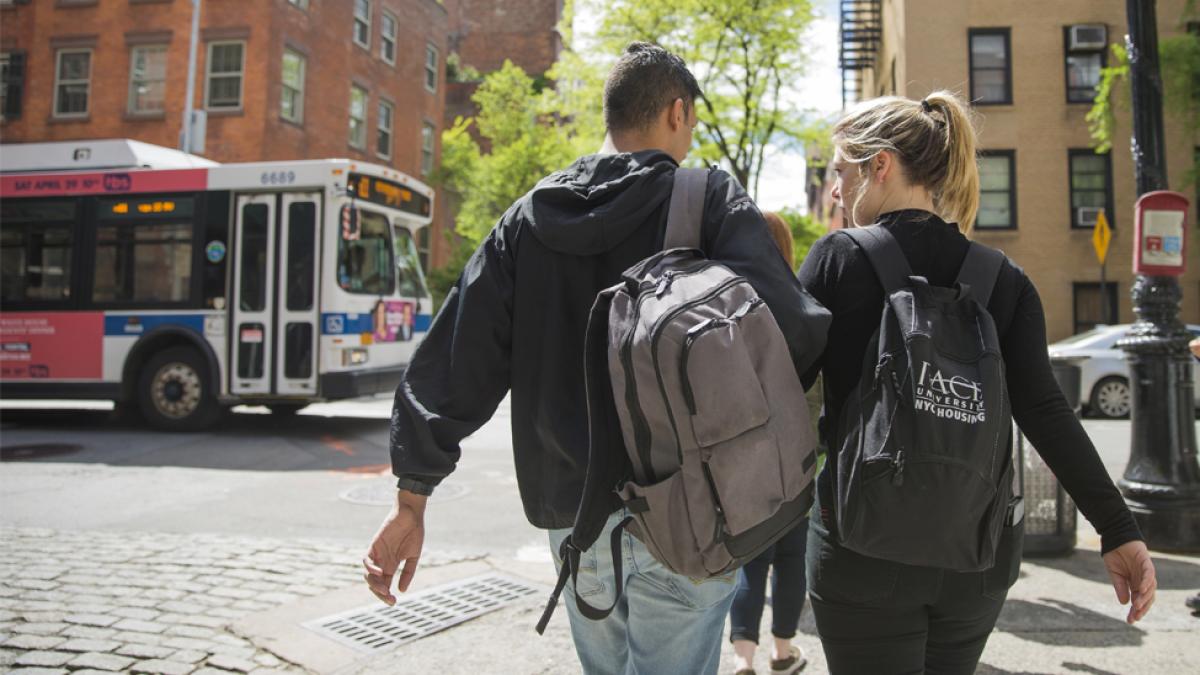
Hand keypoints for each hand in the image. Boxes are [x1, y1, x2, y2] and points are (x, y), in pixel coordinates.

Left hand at [363, 490, 426, 604]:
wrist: (411, 514)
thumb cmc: (414, 532)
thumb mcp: (414, 556)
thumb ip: (408, 572)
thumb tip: (402, 590)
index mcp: (391, 565)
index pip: (384, 585)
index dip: (386, 595)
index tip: (394, 602)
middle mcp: (382, 562)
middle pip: (375, 583)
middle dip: (380, 593)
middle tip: (389, 599)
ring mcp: (377, 554)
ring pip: (368, 574)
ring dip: (374, 584)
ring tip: (384, 590)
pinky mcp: (374, 545)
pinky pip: (366, 560)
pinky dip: (370, 568)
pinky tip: (380, 573)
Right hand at [1102, 540, 1156, 623]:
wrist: (1114, 537)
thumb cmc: (1114, 555)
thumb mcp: (1114, 575)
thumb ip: (1120, 588)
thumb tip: (1124, 603)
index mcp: (1135, 583)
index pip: (1139, 600)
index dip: (1135, 611)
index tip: (1129, 620)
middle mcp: (1143, 579)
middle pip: (1148, 597)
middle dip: (1142, 608)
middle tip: (1134, 617)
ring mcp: (1146, 571)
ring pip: (1150, 587)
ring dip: (1144, 597)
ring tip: (1136, 606)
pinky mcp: (1146, 561)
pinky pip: (1149, 574)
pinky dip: (1147, 582)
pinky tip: (1141, 589)